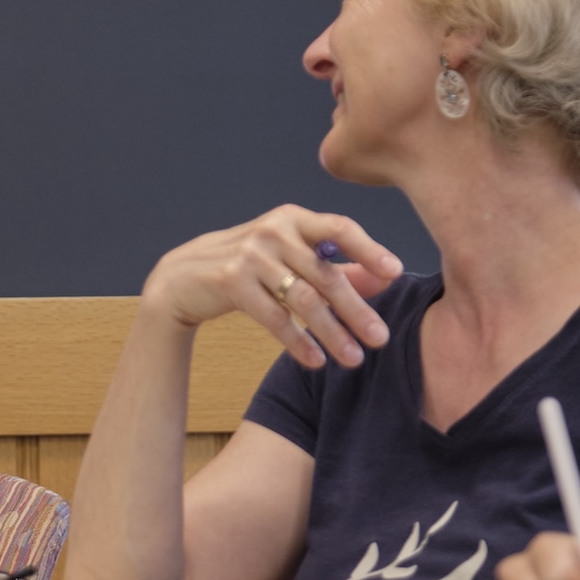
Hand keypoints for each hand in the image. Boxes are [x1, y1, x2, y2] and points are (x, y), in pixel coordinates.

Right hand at [137, 206, 403, 369]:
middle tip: (381, 338)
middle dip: (356, 309)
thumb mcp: (290, 260)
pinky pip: (274, 317)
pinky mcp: (231, 281)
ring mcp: (251, 255)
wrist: (184, 277)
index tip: (395, 272)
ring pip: (303, 299)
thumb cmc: (248, 267)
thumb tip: (383, 279)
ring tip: (353, 359)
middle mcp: (273, 231)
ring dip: (332, 333)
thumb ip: (335, 266)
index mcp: (293, 218)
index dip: (369, 250)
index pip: (340, 228)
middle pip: (325, 273)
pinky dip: (298, 342)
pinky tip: (316, 361)